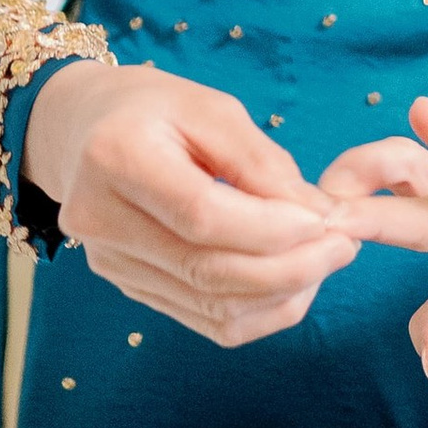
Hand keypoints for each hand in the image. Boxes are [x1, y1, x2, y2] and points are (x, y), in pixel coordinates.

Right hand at [24, 59, 360, 346]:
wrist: (83, 130)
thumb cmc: (154, 108)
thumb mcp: (210, 108)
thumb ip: (260, 162)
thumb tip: (316, 215)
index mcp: (115, 157)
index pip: (201, 215)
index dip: (271, 227)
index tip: (327, 220)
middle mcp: (99, 219)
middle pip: (205, 270)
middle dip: (290, 267)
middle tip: (344, 246)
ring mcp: (109, 261)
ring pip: (208, 305)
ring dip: (281, 294)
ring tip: (326, 261)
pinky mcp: (127, 285)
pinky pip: (202, 319)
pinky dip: (257, 311)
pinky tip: (294, 284)